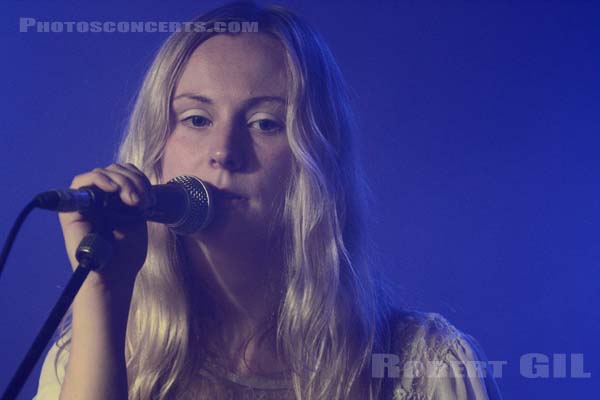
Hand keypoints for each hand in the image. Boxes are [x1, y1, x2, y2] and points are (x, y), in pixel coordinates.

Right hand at [58, 162, 151, 290]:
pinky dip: (101, 179)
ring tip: (134, 202)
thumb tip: (133, 175)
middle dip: (135, 181)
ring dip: (124, 182)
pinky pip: (81, 181)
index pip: (125, 173)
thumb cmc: (126, 253)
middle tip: (144, 202)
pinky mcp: (71, 209)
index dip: (139, 179)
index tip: (150, 199)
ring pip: (103, 172)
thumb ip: (133, 194)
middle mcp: (98, 198)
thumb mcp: (136, 217)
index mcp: (115, 200)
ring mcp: (85, 202)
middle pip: (116, 170)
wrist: (114, 276)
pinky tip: (115, 190)